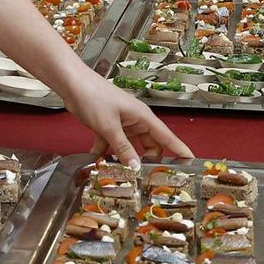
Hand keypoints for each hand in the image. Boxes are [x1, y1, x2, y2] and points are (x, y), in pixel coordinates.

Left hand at [62, 76, 191, 166]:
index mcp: (143, 118)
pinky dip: (106, 153)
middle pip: (149, 146)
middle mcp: (135, 122)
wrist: (72, 84)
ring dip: (124, 160)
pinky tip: (98, 163)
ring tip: (120, 177)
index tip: (191, 163)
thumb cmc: (95, 98)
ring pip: (129, 147)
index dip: (180, 150)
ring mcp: (121, 124)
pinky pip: (112, 144)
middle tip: (145, 180)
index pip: (167, 137)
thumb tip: (137, 168)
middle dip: (147, 161)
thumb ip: (123, 149)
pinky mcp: (107, 127)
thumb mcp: (110, 127)